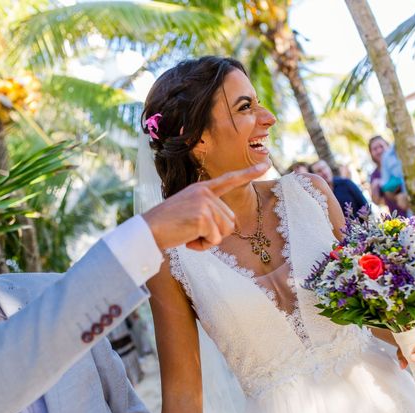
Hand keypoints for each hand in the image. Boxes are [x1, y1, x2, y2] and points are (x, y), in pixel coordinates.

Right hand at [142, 163, 268, 250]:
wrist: (148, 231)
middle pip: (230, 220)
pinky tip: (187, 240)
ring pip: (224, 232)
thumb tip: (230, 224)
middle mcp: (205, 193)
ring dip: (208, 241)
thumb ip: (209, 211)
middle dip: (215, 233)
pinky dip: (202, 246)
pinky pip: (214, 240)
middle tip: (193, 232)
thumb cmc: (167, 225)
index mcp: (202, 188)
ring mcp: (205, 204)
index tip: (266, 164)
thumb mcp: (189, 210)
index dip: (249, 172)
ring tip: (189, 235)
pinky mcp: (203, 217)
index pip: (229, 179)